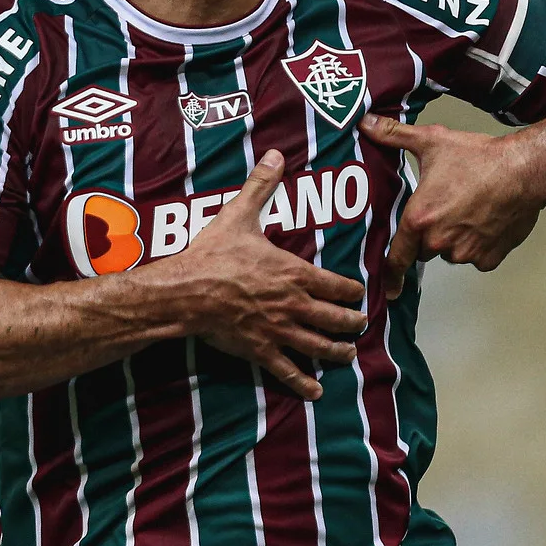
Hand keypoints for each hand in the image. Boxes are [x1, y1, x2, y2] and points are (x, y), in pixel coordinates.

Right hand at [166, 150, 368, 399]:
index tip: (359, 293)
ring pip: (319, 346)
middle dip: (352, 322)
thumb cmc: (213, 255)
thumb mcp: (238, 215)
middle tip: (360, 325)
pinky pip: (288, 370)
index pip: (336, 284)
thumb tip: (275, 154)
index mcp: (294, 273)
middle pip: (335, 318)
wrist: (186, 292)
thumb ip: (261, 186)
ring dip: (337, 351)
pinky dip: (304, 383)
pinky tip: (316, 391)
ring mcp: (279, 331)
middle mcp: (294, 305)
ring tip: (347, 353)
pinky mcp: (260, 350)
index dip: (351, 290)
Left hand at [358, 113, 545, 297]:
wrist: (525, 171)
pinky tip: (486, 221)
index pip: (396, 257)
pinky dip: (479, 245)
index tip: (388, 287)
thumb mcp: (432, 142)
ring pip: (451, 253)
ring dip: (455, 239)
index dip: (390, 272)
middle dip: (429, 235)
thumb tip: (366, 123)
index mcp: (419, 220)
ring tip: (468, 211)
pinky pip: (477, 257)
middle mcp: (439, 242)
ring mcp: (465, 252)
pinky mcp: (489, 258)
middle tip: (444, 210)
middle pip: (424, 249)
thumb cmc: (479, 158)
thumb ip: (394, 136)